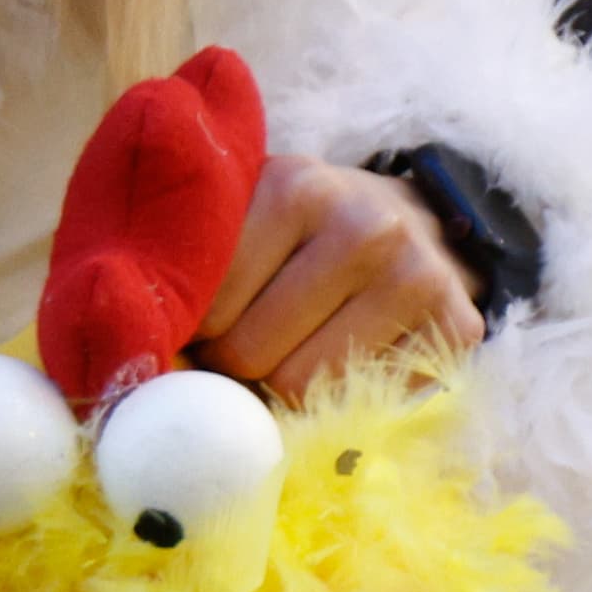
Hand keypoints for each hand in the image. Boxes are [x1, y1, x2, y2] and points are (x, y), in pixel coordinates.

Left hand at [192, 154, 482, 401]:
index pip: (205, 307)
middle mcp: (364, 227)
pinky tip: (350, 357)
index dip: (194, 329)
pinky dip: (343, 397)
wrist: (423, 223)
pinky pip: (361, 404)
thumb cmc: (306, 234)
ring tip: (297, 350)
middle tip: (251, 342)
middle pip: (248, 354)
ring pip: (302, 389)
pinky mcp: (456, 328)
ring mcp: (418, 278)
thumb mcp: (240, 216)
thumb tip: (135, 355)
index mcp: (296, 187)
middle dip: (235, 363)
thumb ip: (181, 263)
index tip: (206, 321)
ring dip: (286, 384)